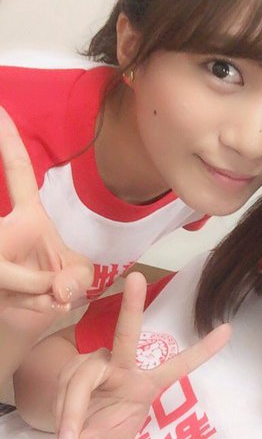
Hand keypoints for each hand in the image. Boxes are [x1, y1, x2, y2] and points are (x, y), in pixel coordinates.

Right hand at [0, 106, 92, 324]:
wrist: (20, 329)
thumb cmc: (49, 293)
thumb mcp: (77, 278)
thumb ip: (77, 276)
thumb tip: (58, 289)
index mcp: (28, 218)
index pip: (19, 172)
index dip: (9, 141)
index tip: (0, 108)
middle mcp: (2, 230)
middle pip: (11, 232)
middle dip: (28, 277)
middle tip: (55, 292)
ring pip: (7, 273)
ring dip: (33, 292)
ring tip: (51, 301)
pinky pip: (5, 285)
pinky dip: (31, 304)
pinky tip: (44, 306)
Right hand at [54, 272, 230, 438]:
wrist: (72, 425)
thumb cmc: (106, 428)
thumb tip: (88, 434)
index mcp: (146, 384)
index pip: (177, 366)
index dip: (202, 351)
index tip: (228, 330)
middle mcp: (122, 367)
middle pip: (126, 334)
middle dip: (131, 306)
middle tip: (135, 278)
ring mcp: (94, 366)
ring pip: (81, 379)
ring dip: (74, 413)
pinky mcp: (71, 372)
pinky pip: (66, 394)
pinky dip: (64, 421)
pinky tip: (66, 438)